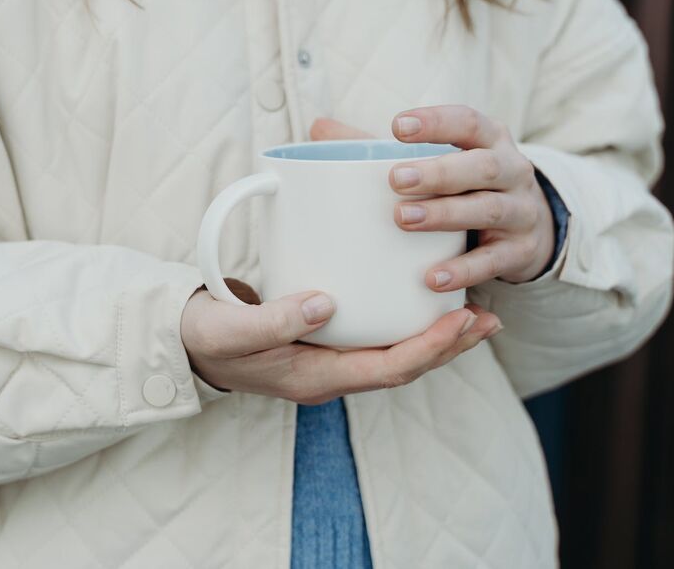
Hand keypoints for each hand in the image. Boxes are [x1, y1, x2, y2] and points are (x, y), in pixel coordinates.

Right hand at [181, 285, 501, 402]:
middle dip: (448, 344)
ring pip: (394, 352)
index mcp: (313, 378)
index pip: (387, 369)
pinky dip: (403, 320)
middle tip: (489, 317)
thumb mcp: (232, 330)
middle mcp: (329, 373)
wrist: (184, 342)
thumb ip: (274, 320)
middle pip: (403, 365)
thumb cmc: (206, 337)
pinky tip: (414, 296)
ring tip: (471, 310)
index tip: (463, 319)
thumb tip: (325, 304)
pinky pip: (375, 335)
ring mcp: (326, 358)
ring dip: (434, 334)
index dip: (430, 348)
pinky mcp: (322, 338)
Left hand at [386, 105, 554, 286]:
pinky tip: (433, 277)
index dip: (436, 123)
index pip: (467, 122)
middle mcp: (512, 170)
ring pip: (487, 209)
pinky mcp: (521, 250)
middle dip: (438, 173)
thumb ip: (380, 147)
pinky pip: (494, 260)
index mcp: (489, 140)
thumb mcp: (438, 161)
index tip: (397, 127)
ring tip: (403, 219)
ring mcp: (521, 211)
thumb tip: (320, 127)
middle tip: (395, 180)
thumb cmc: (465, 186)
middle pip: (481, 167)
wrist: (527, 229)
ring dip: (445, 214)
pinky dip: (464, 269)